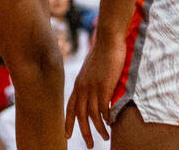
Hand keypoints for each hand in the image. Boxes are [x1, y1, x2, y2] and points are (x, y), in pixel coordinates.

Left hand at [66, 32, 125, 147]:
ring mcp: (92, 88)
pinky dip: (106, 119)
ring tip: (105, 137)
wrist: (108, 39)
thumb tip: (93, 87)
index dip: (69, 122)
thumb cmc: (102, 50)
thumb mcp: (91, 68)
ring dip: (98, 129)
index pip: (70, 107)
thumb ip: (90, 79)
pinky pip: (103, 109)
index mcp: (78, 83)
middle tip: (90, 145)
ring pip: (92, 116)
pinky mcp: (104, 87)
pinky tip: (111, 123)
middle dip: (84, 133)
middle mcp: (82, 88)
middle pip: (80, 116)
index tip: (67, 135)